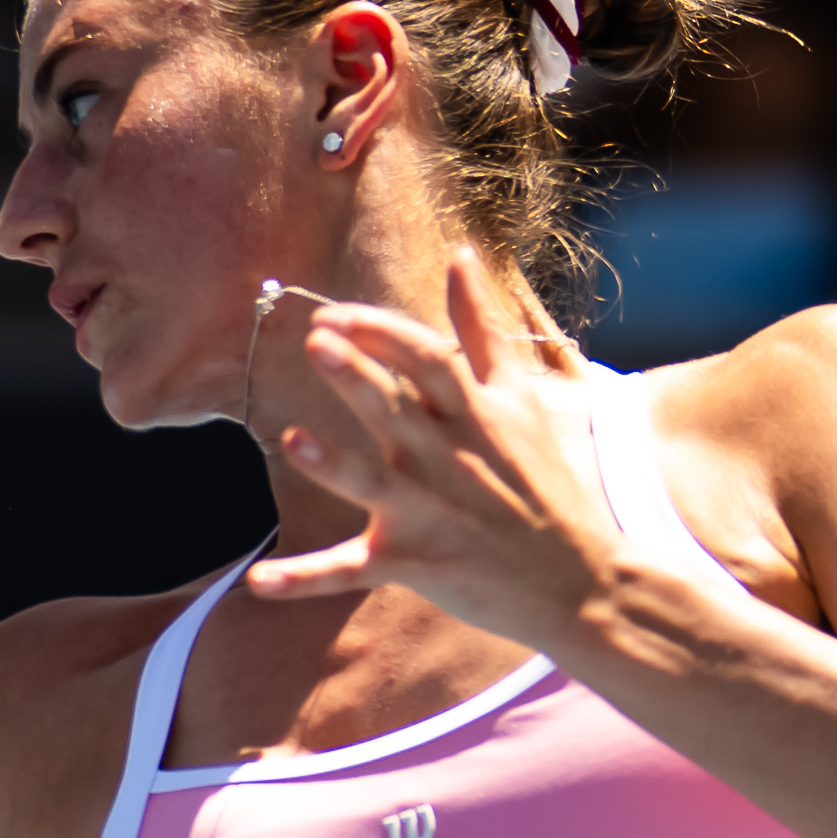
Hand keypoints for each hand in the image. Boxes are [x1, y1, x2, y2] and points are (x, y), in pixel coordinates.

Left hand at [245, 264, 642, 651]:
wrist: (579, 579)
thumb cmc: (544, 483)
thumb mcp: (519, 396)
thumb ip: (481, 328)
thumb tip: (461, 255)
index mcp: (472, 414)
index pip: (426, 358)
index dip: (380, 332)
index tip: (333, 314)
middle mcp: (446, 459)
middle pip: (395, 408)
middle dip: (357, 375)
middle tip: (316, 340)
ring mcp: (426, 514)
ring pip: (371, 485)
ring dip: (330, 465)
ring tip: (291, 440)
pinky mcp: (410, 564)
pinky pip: (349, 571)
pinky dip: (304, 579)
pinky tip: (257, 581)